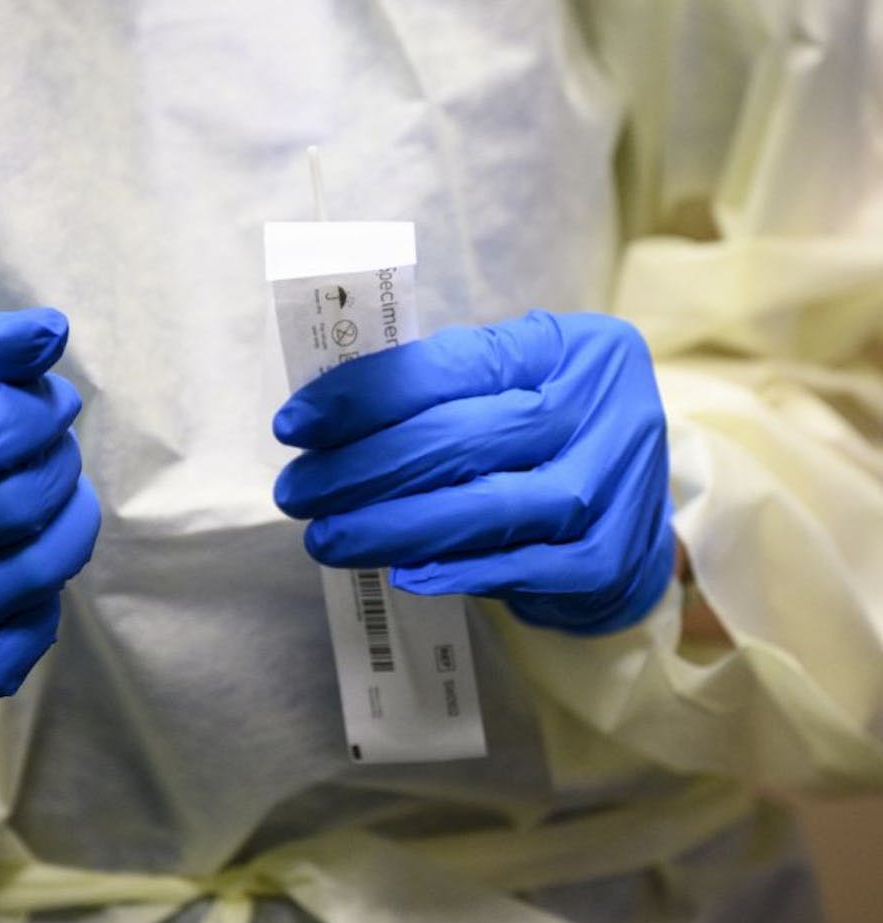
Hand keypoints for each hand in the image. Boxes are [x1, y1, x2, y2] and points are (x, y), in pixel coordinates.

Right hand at [0, 308, 100, 710]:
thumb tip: (50, 331)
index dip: (25, 412)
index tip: (48, 396)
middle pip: (8, 510)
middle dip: (57, 460)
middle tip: (54, 440)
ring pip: (33, 574)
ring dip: (70, 520)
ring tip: (57, 492)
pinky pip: (29, 638)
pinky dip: (49, 594)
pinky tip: (28, 562)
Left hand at [272, 310, 674, 633]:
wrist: (632, 514)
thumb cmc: (543, 439)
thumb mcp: (509, 388)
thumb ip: (437, 394)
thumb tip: (324, 425)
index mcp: (564, 347)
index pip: (448, 366)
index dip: (363, 397)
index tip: (294, 426)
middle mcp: (599, 407)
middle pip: (462, 438)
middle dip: (363, 469)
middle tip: (297, 492)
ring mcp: (613, 486)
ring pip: (487, 507)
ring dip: (391, 527)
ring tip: (327, 538)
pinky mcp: (609, 558)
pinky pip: (521, 567)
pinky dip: (457, 571)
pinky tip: (400, 571)